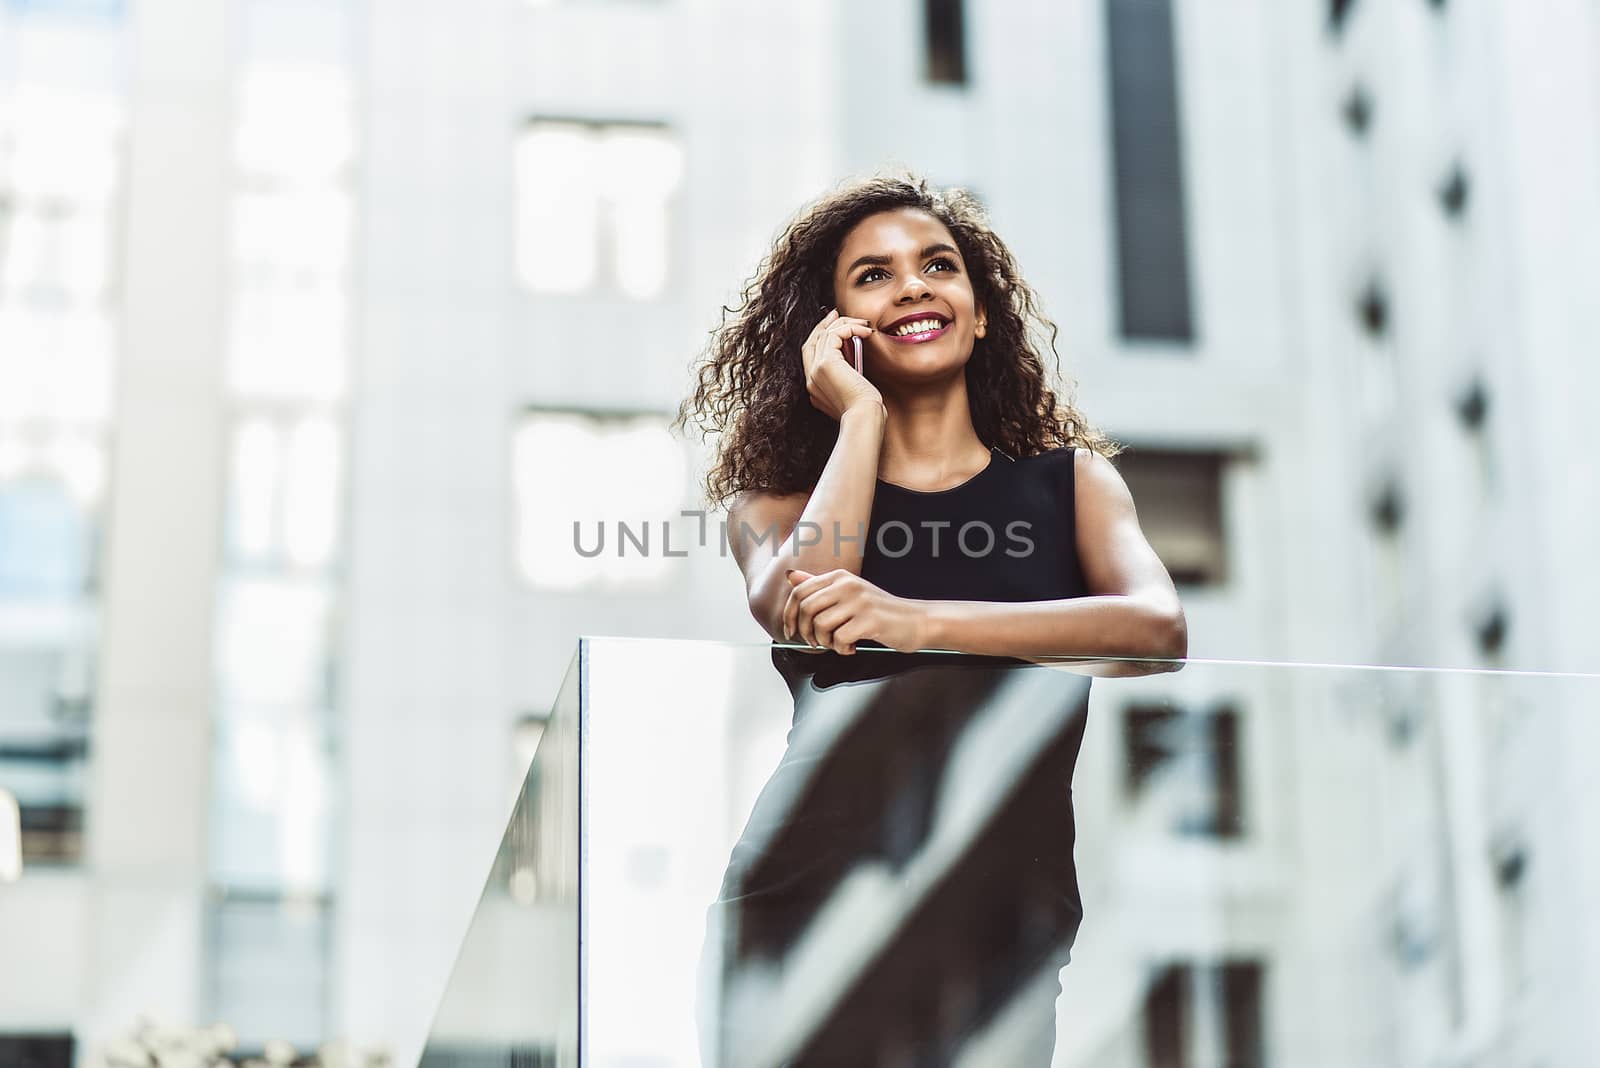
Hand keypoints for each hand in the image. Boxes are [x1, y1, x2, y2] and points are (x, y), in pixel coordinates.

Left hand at [781, 568, 928, 654]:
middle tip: (816, 642)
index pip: (800, 591)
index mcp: (839, 577)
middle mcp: (848, 585)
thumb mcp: (847, 594)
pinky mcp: (870, 620)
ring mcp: (859, 601)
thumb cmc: (880, 612)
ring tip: (838, 644)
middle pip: (806, 608)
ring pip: (820, 624)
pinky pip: (840, 638)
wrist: (916, 621)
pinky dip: (842, 649)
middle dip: (805, 631)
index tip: (790, 631)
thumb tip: (791, 576)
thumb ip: (819, 586)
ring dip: (825, 642)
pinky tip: (852, 648)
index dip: (789, 614)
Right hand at [800, 309, 881, 421]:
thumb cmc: (866, 412)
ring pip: (823, 335)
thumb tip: (854, 362)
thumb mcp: (853, 394)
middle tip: (837, 313)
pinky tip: (865, 331)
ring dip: (843, 324)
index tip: (834, 326)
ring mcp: (815, 371)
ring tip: (862, 323)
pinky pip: (834, 334)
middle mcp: (810, 378)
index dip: (820, 338)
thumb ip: (847, 379)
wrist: (864, 418)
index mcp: (814, 387)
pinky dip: (850, 328)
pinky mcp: (825, 364)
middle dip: (824, 325)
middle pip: (812, 341)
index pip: (811, 355)